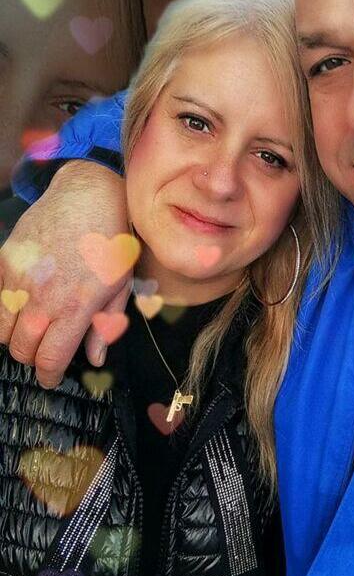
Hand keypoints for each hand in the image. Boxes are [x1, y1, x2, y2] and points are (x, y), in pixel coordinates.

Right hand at [0, 161, 129, 387]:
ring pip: (2, 330)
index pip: (50, 358)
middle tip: (44, 352)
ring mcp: (20, 279)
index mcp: (76, 307)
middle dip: (33, 358)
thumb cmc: (111, 244)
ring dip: (16, 337)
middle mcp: (43, 297)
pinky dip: (4, 312)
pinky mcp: (5, 262)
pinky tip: (22, 307)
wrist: (89, 197)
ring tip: (32, 331)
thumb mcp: (120, 288)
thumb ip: (105, 327)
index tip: (51, 378)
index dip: (49, 375)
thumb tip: (96, 359)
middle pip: (22, 349)